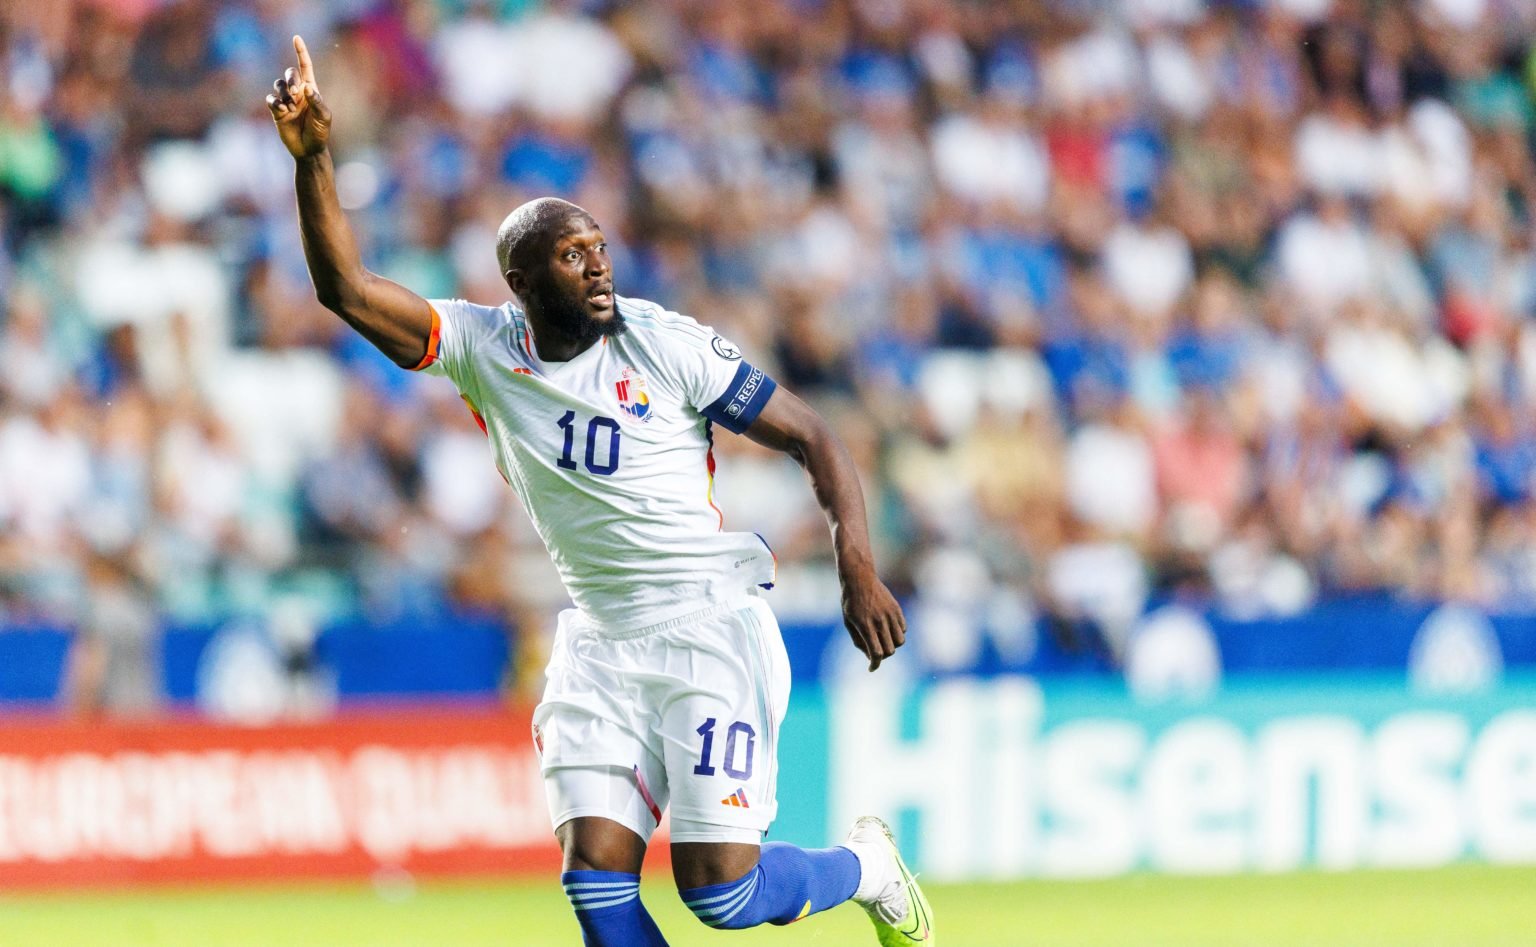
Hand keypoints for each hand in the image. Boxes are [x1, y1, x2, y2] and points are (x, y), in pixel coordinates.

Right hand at [266, 36, 330, 159]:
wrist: (309, 150)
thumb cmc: (320, 133)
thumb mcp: (324, 117)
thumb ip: (317, 102)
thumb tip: (306, 88)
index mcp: (311, 90)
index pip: (305, 67)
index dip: (301, 52)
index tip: (296, 38)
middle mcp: (298, 93)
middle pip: (290, 73)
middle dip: (291, 79)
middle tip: (296, 91)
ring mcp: (286, 101)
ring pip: (278, 85)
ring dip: (284, 93)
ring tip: (291, 108)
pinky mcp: (277, 111)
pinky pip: (271, 99)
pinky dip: (275, 102)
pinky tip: (283, 110)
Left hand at [841, 569, 906, 671]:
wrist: (860, 578)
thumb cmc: (850, 602)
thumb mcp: (849, 622)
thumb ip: (858, 641)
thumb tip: (870, 656)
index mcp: (865, 626)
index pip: (876, 653)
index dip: (875, 664)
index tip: (872, 668)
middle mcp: (880, 621)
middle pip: (890, 650)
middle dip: (882, 656)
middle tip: (875, 652)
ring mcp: (890, 615)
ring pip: (900, 641)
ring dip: (892, 645)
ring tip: (883, 641)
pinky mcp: (897, 609)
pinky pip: (903, 629)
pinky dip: (897, 634)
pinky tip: (888, 630)